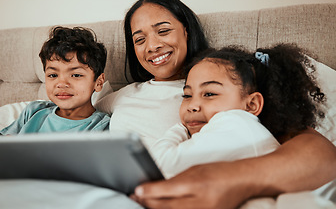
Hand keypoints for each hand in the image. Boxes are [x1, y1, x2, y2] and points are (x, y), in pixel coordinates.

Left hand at [133, 162, 255, 208]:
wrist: (240, 181)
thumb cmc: (217, 172)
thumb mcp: (194, 170)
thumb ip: (173, 181)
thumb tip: (152, 188)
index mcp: (195, 185)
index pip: (166, 192)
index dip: (148, 192)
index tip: (136, 191)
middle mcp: (199, 204)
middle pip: (166, 207)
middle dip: (148, 203)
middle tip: (135, 199)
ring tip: (144, 204)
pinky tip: (159, 208)